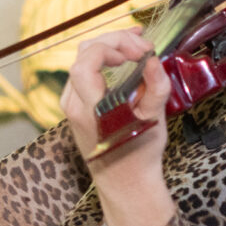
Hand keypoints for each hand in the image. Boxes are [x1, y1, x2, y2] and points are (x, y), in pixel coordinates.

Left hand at [59, 30, 174, 225]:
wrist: (125, 184)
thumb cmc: (139, 156)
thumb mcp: (153, 121)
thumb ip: (154, 87)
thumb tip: (152, 59)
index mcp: (90, 110)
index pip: (86, 63)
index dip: (112, 47)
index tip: (140, 50)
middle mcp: (74, 105)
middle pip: (83, 55)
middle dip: (113, 41)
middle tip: (141, 43)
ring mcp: (71, 105)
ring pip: (82, 61)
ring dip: (108, 48)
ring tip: (135, 45)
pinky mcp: (76, 106)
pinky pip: (84, 73)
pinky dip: (102, 61)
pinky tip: (123, 59)